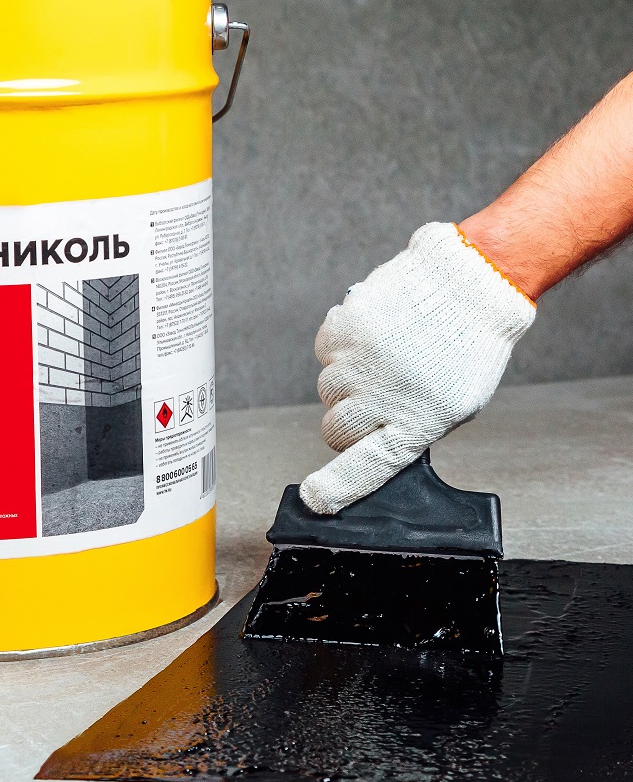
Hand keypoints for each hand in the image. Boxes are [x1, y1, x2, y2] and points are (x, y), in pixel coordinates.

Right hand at [299, 222, 535, 514]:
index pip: (368, 466)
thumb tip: (370, 442)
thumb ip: (412, 428)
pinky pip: (324, 352)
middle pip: (336, 430)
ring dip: (347, 380)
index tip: (314, 499)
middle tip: (377, 399)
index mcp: (419, 421)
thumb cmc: (467, 346)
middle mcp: (384, 395)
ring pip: (327, 391)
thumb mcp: (455, 403)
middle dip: (348, 421)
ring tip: (385, 358)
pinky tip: (373, 336)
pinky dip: (341, 347)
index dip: (338, 487)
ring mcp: (361, 361)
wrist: (468, 281)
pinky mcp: (345, 328)